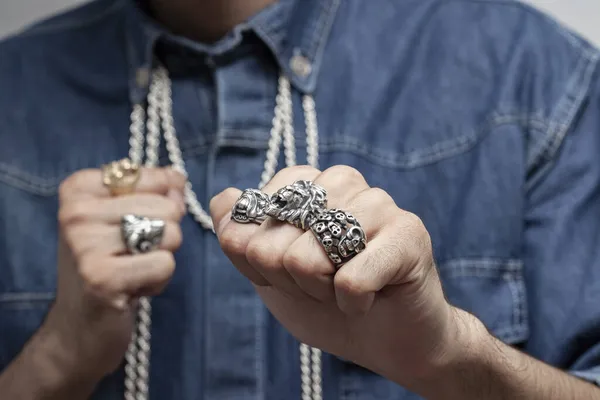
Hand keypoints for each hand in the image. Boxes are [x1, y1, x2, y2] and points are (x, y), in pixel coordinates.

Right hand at [44, 166, 185, 381]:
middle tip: (134, 255)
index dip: (163, 204)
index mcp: (79, 189)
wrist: (79, 326)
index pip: (154, 177)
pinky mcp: (102, 278)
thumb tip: (178, 178)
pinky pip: (165, 264)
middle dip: (165, 235)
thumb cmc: (109, 265)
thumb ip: (155, 191)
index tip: (133, 226)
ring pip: (170, 234)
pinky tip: (132, 289)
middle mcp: (76, 213)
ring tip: (132, 270)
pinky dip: (159, 281)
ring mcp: (85, 246)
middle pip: (167, 207)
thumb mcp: (124, 219)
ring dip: (162, 258)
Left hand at [210, 165, 460, 387]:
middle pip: (270, 243)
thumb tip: (225, 197)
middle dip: (291, 281)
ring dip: (321, 292)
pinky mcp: (408, 232)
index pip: (250, 215)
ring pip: (305, 259)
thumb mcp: (270, 274)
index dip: (262, 260)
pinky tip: (370, 298)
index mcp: (306, 183)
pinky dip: (352, 304)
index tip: (292, 271)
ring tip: (347, 287)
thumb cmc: (328, 303)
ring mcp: (376, 202)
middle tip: (325, 283)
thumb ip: (240, 236)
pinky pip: (350, 280)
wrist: (386, 341)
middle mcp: (340, 181)